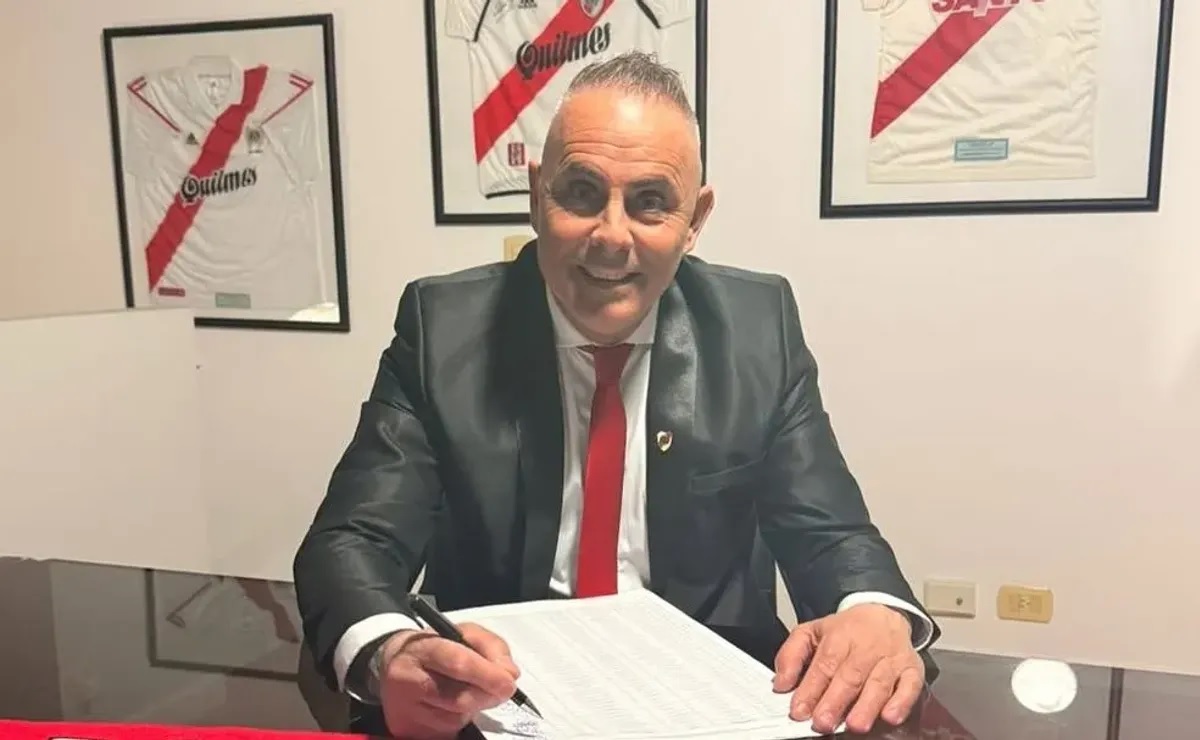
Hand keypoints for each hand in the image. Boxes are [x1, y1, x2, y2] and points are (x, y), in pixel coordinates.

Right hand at [378, 623, 520, 739]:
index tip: (509, 682)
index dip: (487, 675)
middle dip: (487, 695)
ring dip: (472, 708)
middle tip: (501, 688)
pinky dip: (456, 721)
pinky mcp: (405, 729)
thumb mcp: (463, 633)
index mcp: (422, 648)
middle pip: (459, 698)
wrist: (394, 665)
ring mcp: (404, 708)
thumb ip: (491, 647)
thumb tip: (510, 674)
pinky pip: (445, 731)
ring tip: (464, 690)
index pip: (458, 663)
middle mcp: (407, 679)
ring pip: (455, 719)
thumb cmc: (435, 648)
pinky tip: (449, 706)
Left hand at [773, 604, 923, 734]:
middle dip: (836, 701)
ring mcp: (891, 658)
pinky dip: (902, 702)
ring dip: (867, 706)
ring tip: (854, 725)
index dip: (811, 689)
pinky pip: (910, 686)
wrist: (884, 613)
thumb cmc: (847, 630)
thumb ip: (791, 655)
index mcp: (839, 637)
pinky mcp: (912, 669)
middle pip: (851, 676)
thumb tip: (781, 683)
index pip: (824, 665)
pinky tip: (890, 716)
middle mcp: (866, 648)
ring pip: (879, 683)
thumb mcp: (812, 631)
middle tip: (823, 722)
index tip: (799, 709)